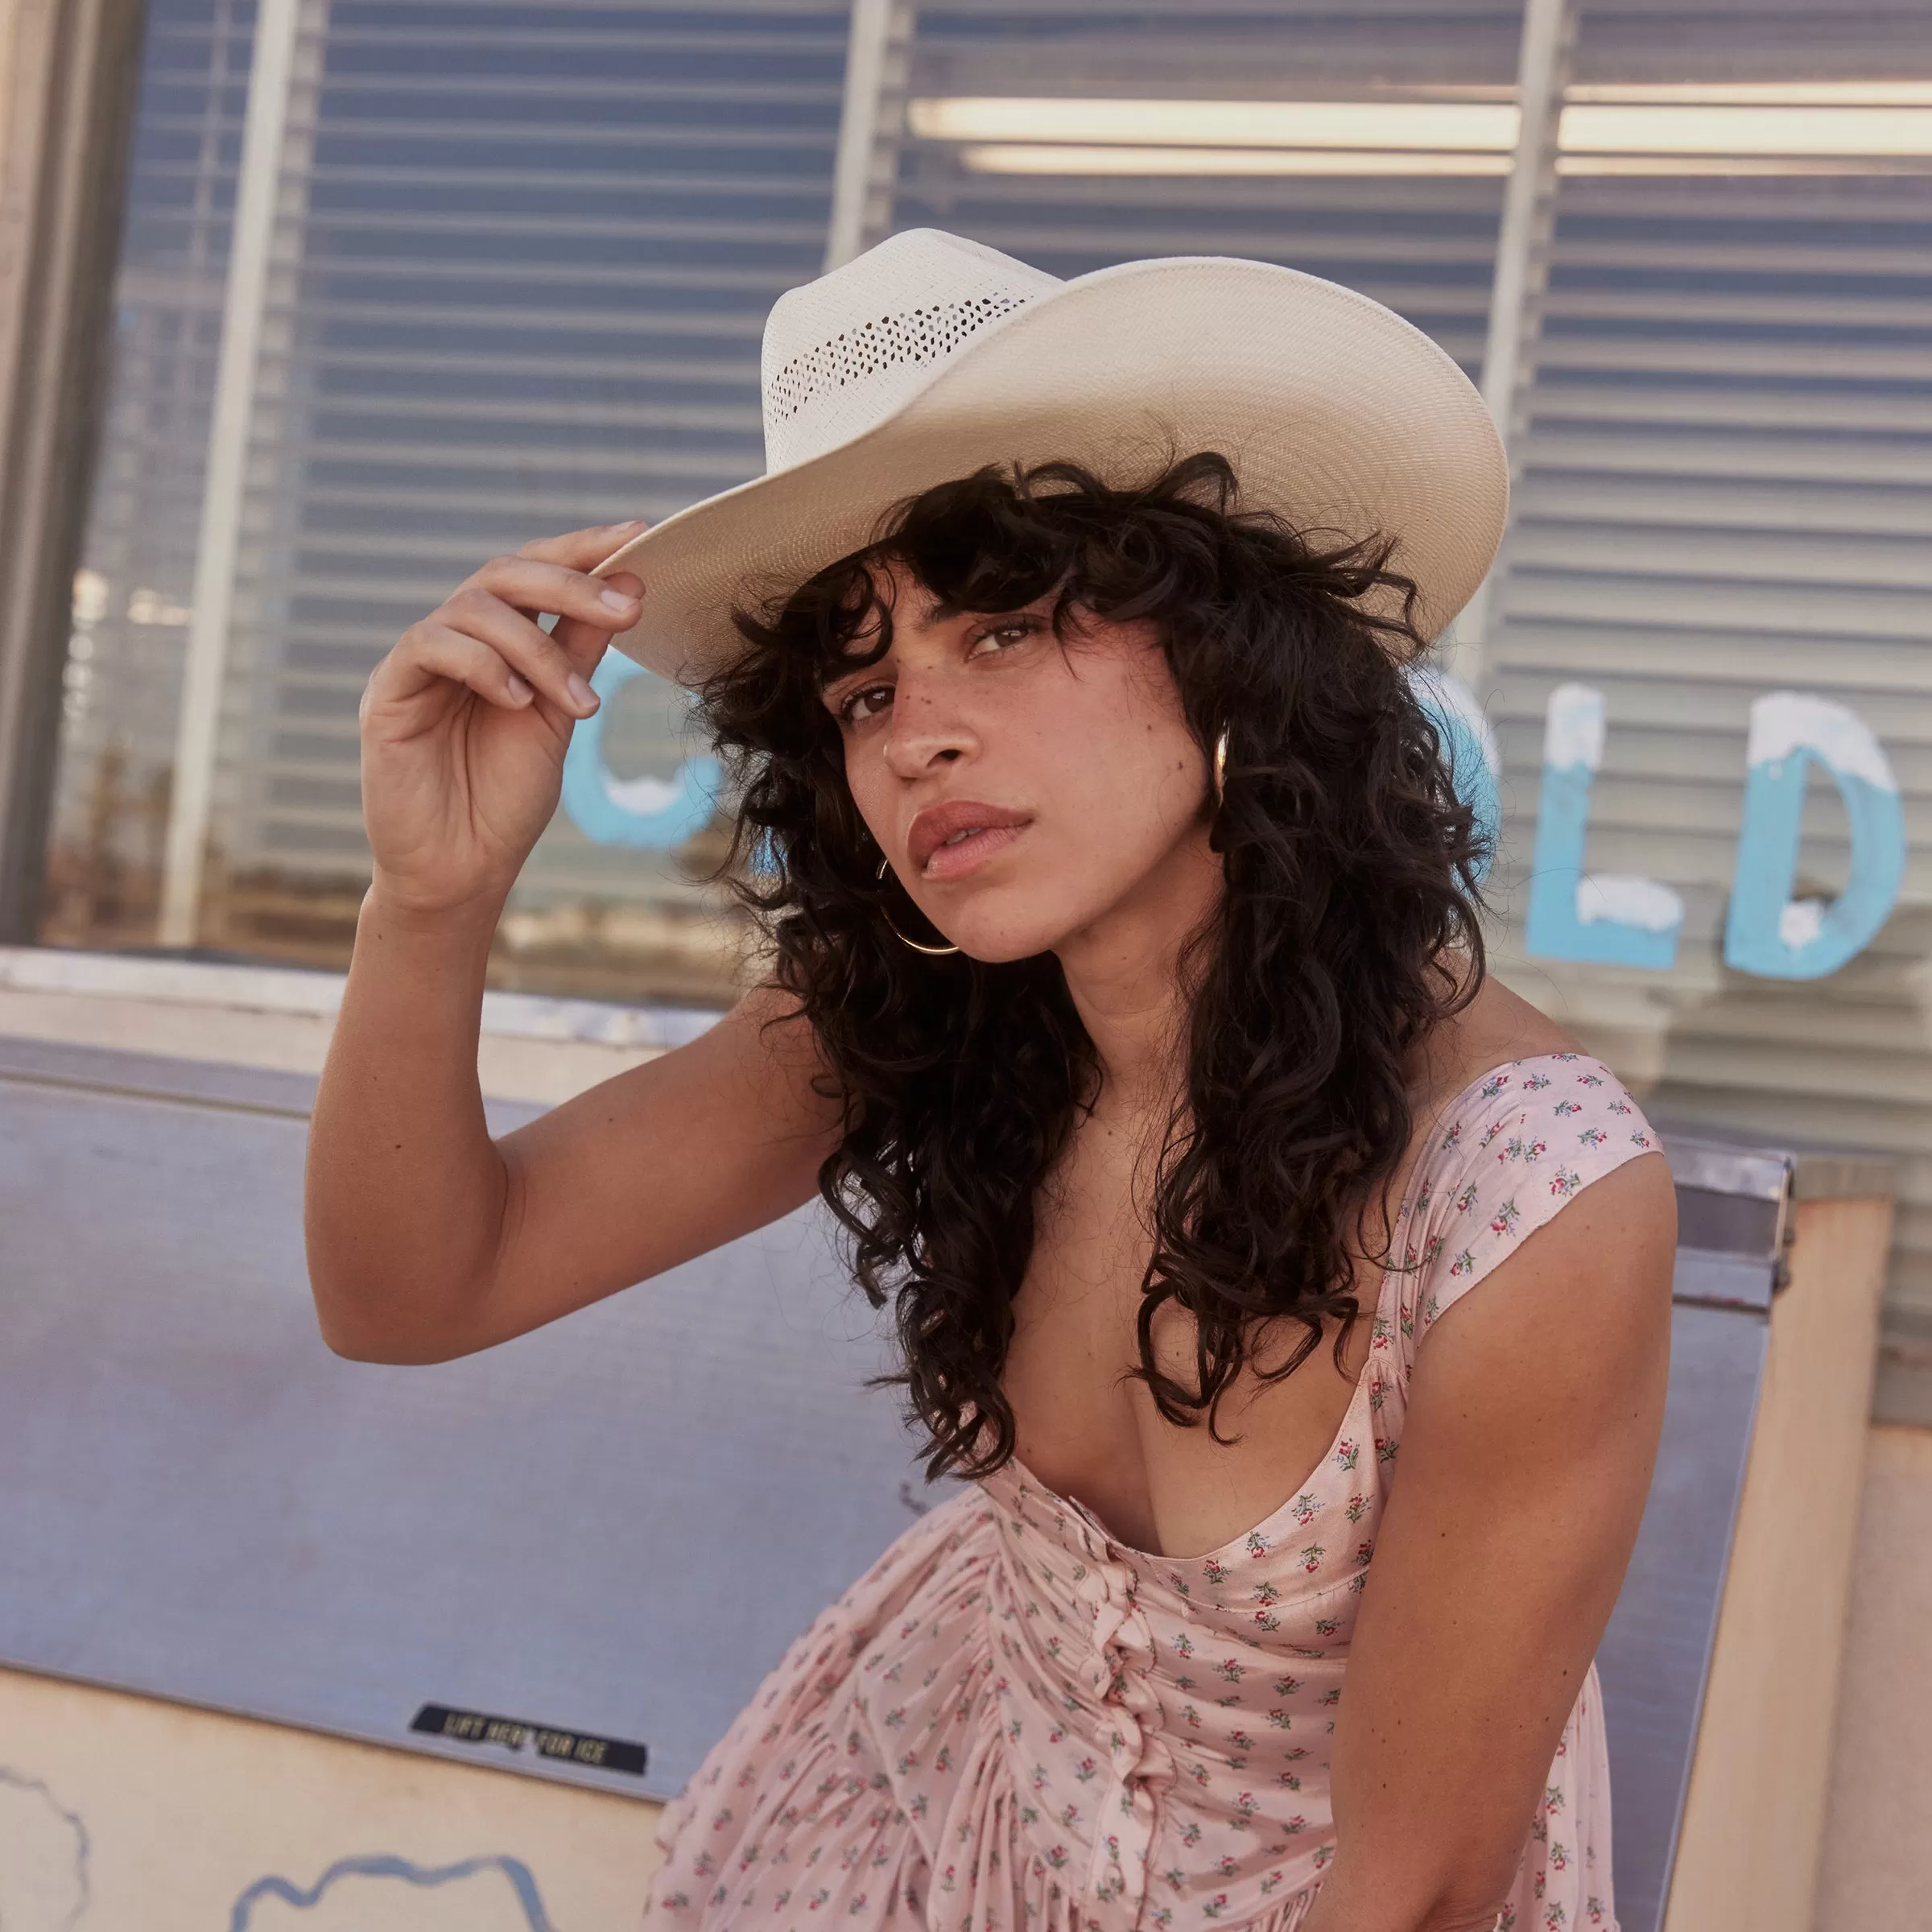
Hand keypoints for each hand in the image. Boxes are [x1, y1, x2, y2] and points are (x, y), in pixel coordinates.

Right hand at [358, 522, 645, 916]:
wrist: (461, 870)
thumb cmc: (505, 799)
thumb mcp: (560, 715)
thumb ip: (582, 650)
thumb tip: (629, 585)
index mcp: (496, 643)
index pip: (534, 572)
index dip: (582, 548)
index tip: (639, 534)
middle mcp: (453, 641)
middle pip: (503, 574)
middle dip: (570, 584)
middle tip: (625, 611)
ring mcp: (416, 664)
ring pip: (472, 609)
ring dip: (536, 650)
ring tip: (577, 704)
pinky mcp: (387, 693)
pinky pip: (430, 646)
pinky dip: (483, 665)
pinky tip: (517, 703)